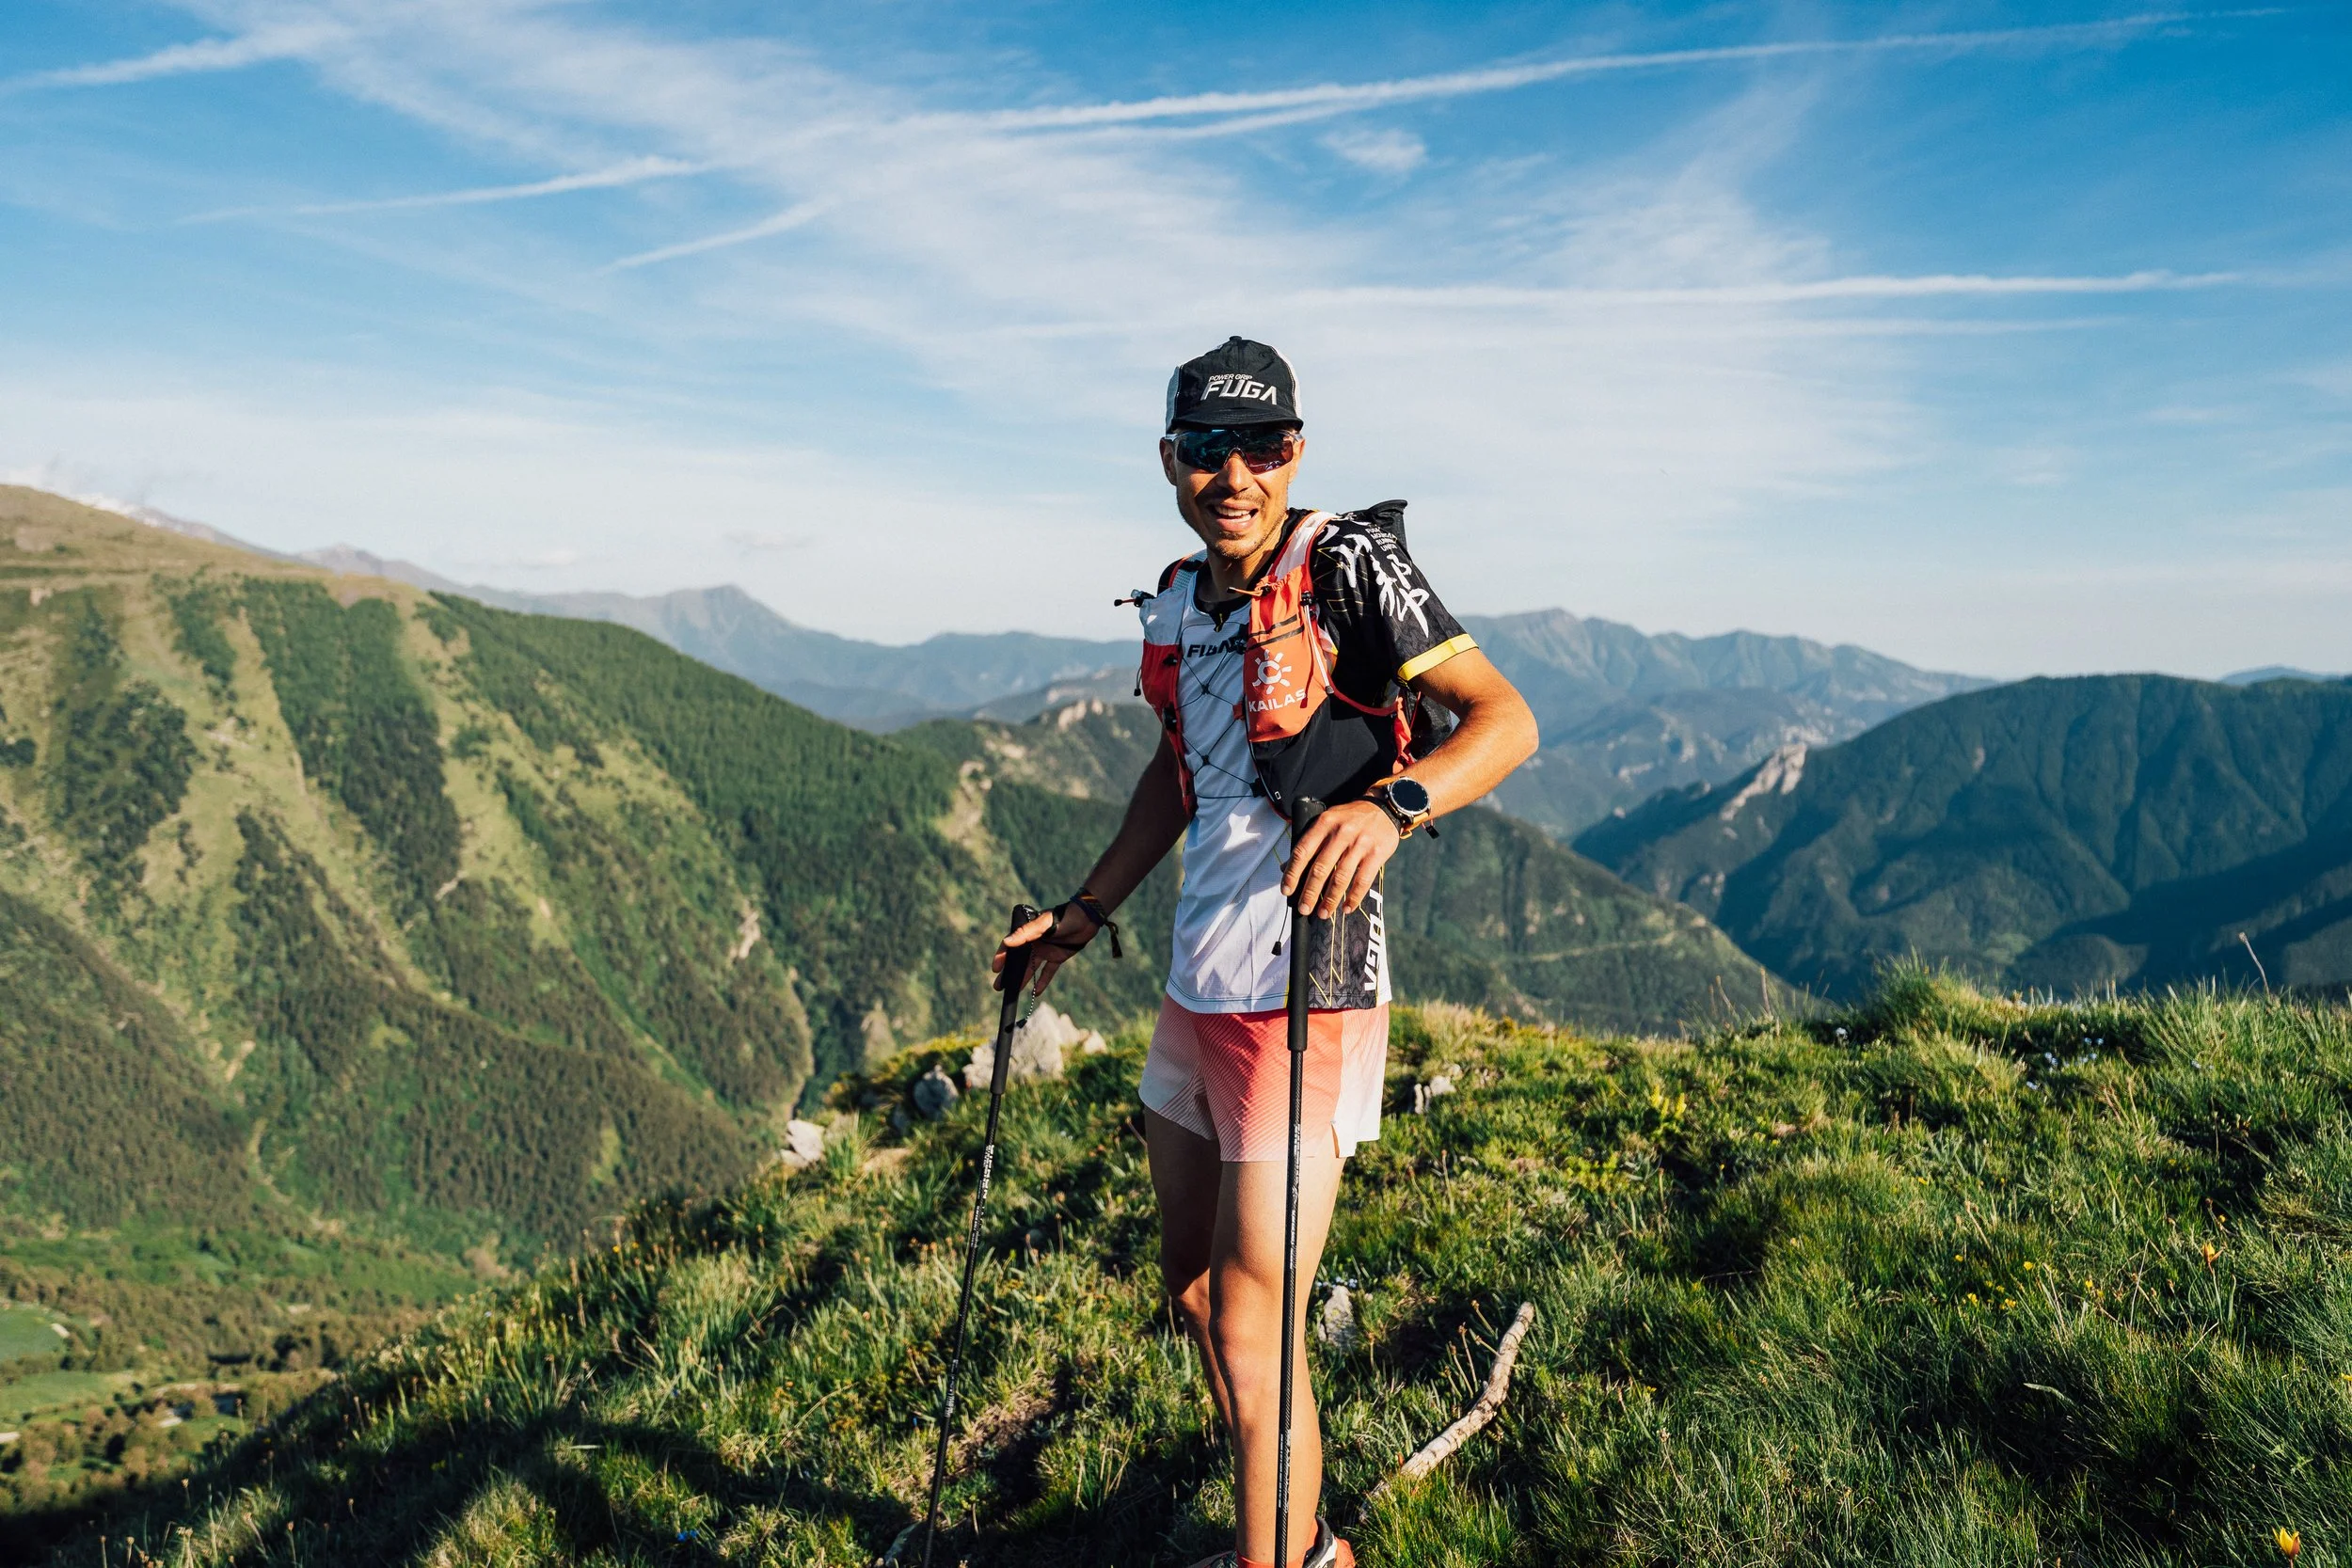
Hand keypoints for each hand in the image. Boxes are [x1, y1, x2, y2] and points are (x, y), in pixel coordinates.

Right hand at [991, 903, 1094, 995]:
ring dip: (1023, 979)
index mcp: (1029, 933)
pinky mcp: (1058, 956)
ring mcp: (1046, 950)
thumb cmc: (1064, 917)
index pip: (1011, 946)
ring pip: (1032, 967)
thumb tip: (1007, 942)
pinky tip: (1037, 992)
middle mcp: (1035, 942)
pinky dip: (1043, 981)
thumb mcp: (1043, 925)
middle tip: (999, 986)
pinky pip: (1048, 971)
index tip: (995, 969)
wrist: (1087, 919)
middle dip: (1009, 973)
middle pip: (1019, 960)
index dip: (1002, 957)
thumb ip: (1025, 933)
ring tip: (1014, 991)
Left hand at [1283, 800, 1401, 918]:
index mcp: (1324, 823)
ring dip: (1330, 899)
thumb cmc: (1349, 819)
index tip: (1287, 891)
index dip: (1293, 873)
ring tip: (1323, 913)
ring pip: (1341, 877)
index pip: (1303, 851)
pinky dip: (1354, 897)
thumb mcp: (1327, 822)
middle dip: (1310, 892)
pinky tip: (1346, 908)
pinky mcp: (1376, 854)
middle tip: (1304, 909)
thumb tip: (1286, 868)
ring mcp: (1360, 844)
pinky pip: (1363, 880)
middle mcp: (1341, 833)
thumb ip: (1309, 843)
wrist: (1383, 808)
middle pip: (1321, 868)